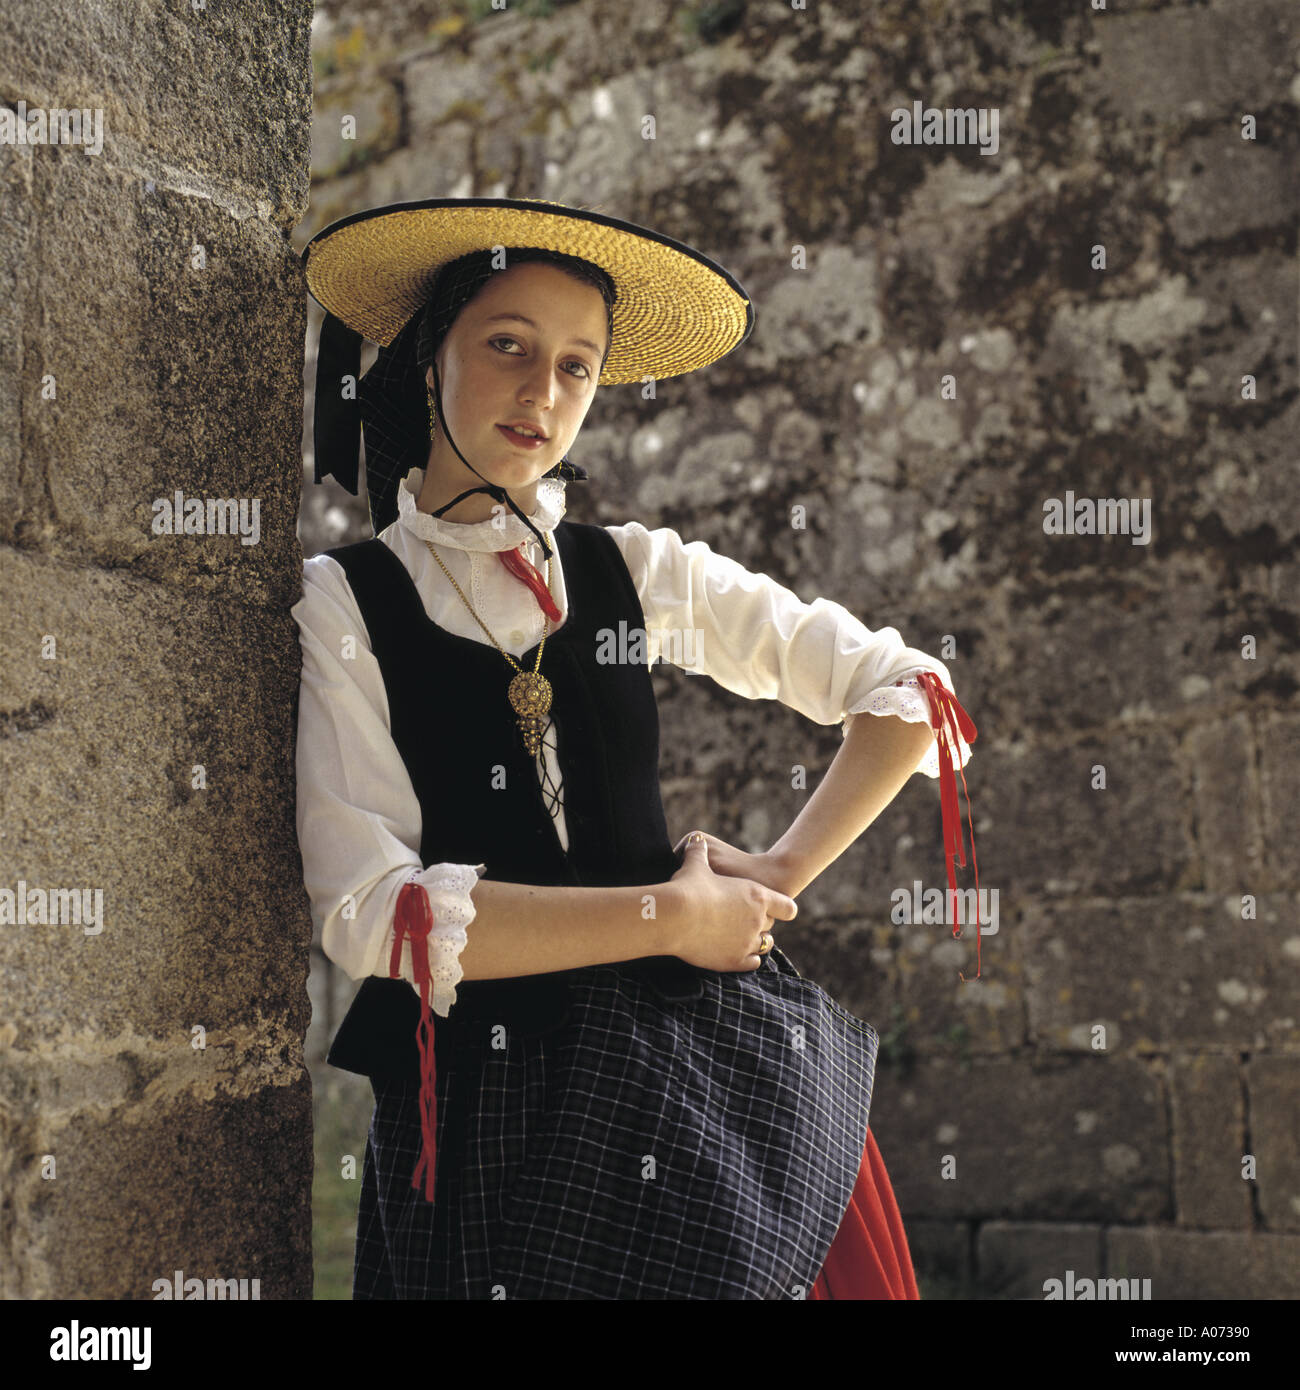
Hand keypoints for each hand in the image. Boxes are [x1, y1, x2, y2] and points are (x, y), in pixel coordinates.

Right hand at [664, 834, 797, 972]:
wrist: (675, 916)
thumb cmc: (687, 888)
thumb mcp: (697, 866)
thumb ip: (699, 853)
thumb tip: (695, 841)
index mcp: (756, 896)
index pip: (786, 907)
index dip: (782, 907)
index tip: (776, 908)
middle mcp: (757, 920)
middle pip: (770, 924)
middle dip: (759, 921)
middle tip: (742, 917)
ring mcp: (747, 943)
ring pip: (764, 945)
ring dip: (756, 941)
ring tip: (741, 936)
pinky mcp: (734, 961)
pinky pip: (752, 963)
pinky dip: (747, 959)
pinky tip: (736, 952)